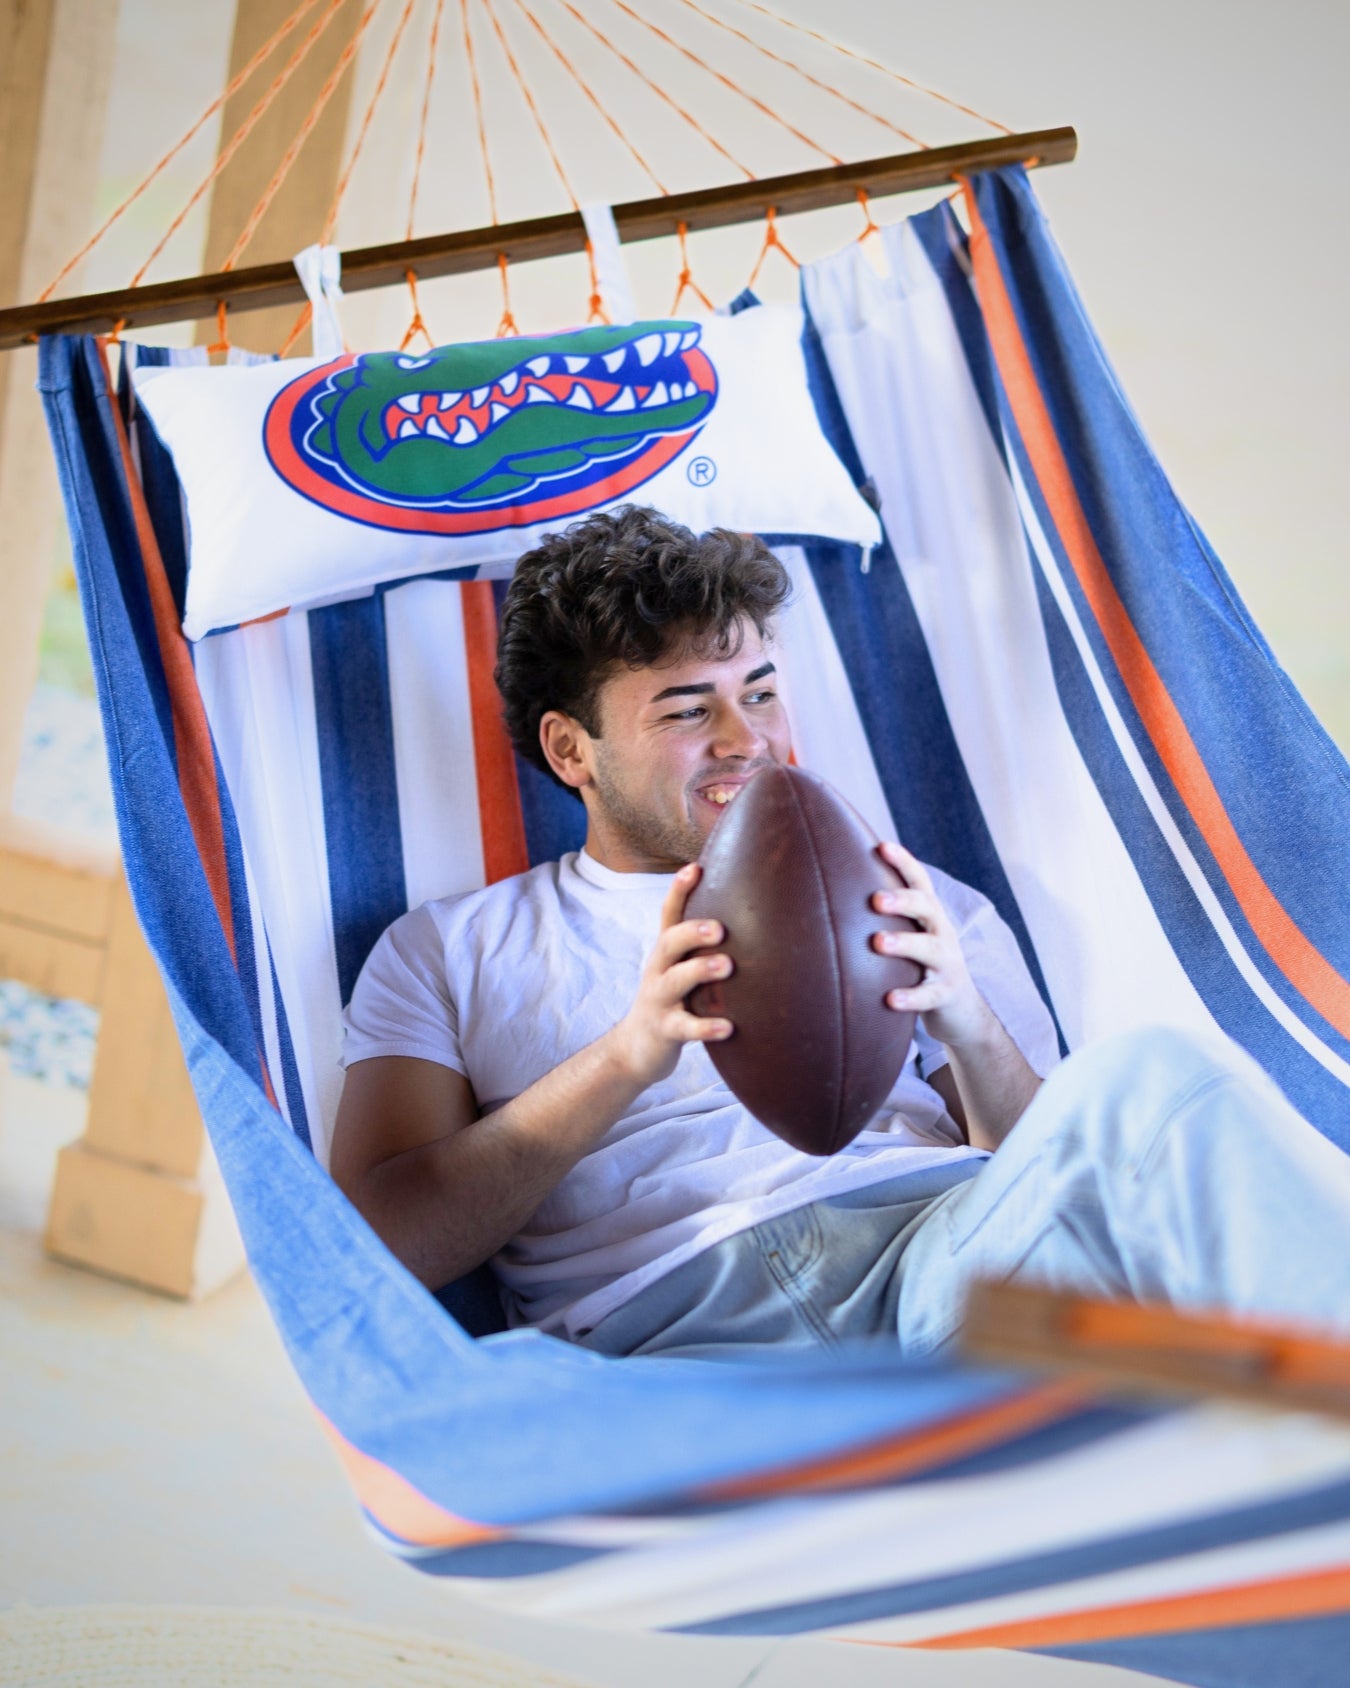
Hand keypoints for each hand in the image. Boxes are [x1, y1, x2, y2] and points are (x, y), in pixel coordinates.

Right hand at [608, 863, 733, 1088]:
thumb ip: (704, 948)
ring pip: (675, 981)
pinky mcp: (665, 1031)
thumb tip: (756, 918)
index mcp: (666, 953)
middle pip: (669, 942)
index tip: (695, 867)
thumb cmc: (673, 1001)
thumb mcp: (681, 970)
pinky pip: (685, 1028)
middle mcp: (658, 971)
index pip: (668, 915)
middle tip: (720, 928)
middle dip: (692, 931)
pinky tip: (728, 1027)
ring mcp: (659, 1001)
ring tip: (727, 965)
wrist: (635, 1049)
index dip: (679, 891)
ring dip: (700, 970)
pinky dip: (706, 1027)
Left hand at [869, 842, 995, 1051]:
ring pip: (929, 948)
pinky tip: (889, 1000)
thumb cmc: (919, 964)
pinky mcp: (946, 995)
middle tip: (875, 898)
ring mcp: (947, 963)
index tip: (882, 846)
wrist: (961, 1008)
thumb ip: (880, 917)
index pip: (919, 881)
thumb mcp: (908, 936)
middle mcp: (941, 932)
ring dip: (904, 943)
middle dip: (902, 899)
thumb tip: (825, 898)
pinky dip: (910, 997)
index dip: (903, 862)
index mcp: (928, 915)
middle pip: (927, 907)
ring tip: (877, 942)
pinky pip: (929, 995)